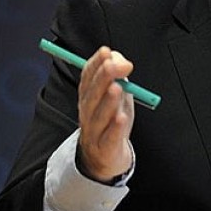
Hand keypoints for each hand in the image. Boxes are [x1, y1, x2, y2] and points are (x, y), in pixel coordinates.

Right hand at [77, 47, 134, 182]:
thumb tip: (123, 61)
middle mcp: (87, 113)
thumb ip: (118, 74)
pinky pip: (109, 138)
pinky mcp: (104, 149)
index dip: (95, 65)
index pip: (87, 79)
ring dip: (107, 101)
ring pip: (98, 116)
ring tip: (117, 88)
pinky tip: (121, 118)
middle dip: (102, 79)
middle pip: (92, 95)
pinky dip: (114, 128)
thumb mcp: (117, 94)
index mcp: (88, 98)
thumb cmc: (111, 120)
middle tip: (113, 66)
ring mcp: (94, 132)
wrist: (105, 158)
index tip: (106, 52)